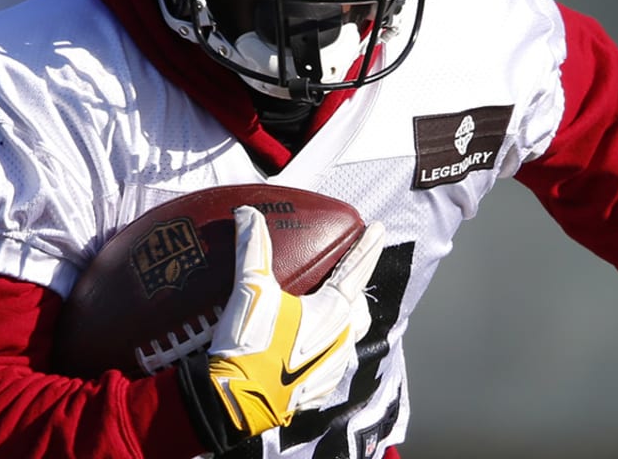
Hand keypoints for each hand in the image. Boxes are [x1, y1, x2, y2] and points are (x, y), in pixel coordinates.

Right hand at [177, 204, 384, 452]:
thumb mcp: (250, 290)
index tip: (380, 229)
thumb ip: (253, 248)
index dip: (368, 247)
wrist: (237, 402)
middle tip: (346, 274)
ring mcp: (333, 367)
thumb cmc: (250, 344)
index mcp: (333, 311)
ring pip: (351, 336)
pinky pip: (334, 361)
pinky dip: (329, 346)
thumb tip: (247, 214)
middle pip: (359, 306)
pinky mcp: (319, 388)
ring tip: (329, 309)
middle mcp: (342, 339)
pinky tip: (310, 345)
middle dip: (357, 288)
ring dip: (345, 319)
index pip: (357, 270)